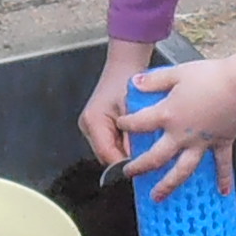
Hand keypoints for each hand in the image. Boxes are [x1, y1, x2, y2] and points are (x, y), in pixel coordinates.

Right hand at [79, 41, 162, 174]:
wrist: (125, 63)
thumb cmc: (129, 80)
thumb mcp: (135, 109)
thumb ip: (135, 135)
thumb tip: (141, 160)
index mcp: (93, 121)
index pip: (107, 154)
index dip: (125, 165)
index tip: (143, 171)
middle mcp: (88, 126)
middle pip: (107, 156)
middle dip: (127, 161)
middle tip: (148, 164)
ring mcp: (91, 126)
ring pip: (109, 151)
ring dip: (126, 154)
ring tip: (145, 154)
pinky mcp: (98, 125)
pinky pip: (111, 143)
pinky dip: (124, 145)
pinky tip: (139, 144)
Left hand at [117, 51, 235, 201]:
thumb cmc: (210, 76)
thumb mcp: (177, 73)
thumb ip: (155, 80)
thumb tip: (135, 83)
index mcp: (168, 115)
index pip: (139, 123)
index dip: (127, 124)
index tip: (121, 125)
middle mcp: (181, 135)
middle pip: (155, 157)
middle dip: (140, 167)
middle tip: (129, 174)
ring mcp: (202, 142)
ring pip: (182, 170)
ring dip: (169, 185)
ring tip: (158, 197)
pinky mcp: (222, 143)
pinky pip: (222, 164)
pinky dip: (223, 178)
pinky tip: (223, 192)